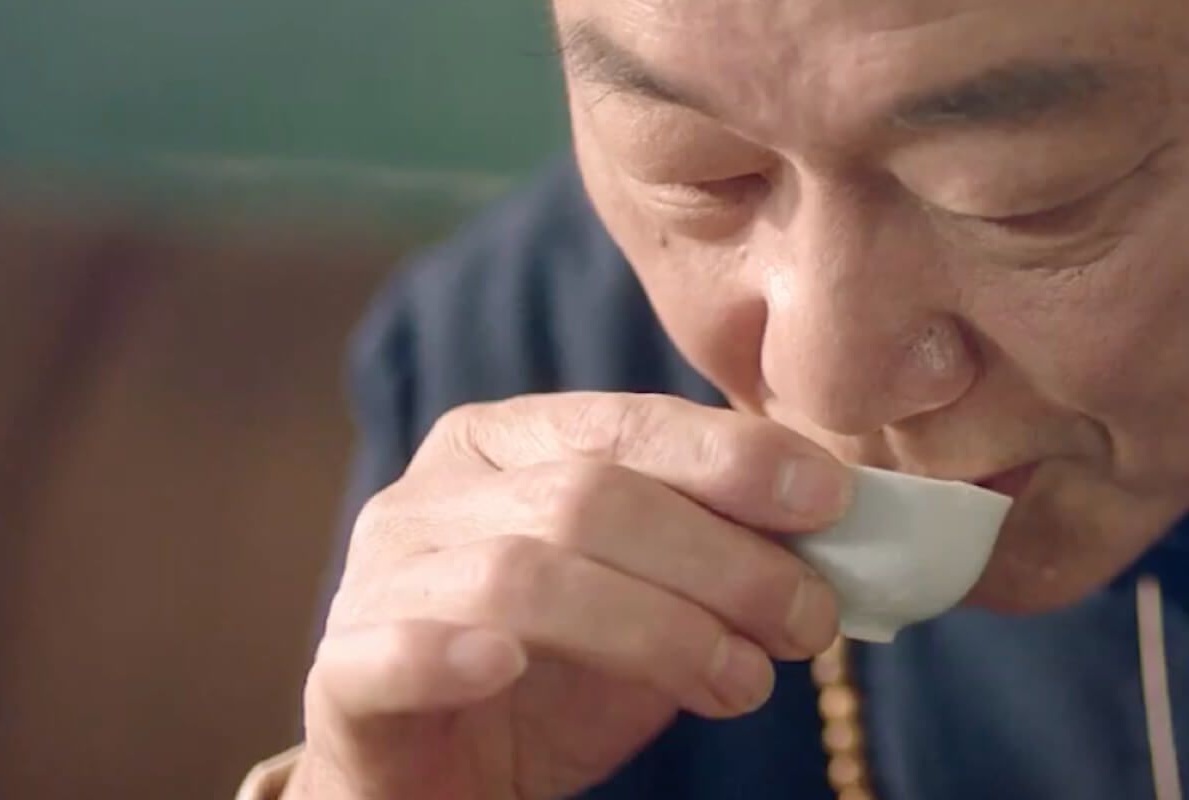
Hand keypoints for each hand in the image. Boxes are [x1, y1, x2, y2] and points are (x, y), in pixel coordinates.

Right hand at [295, 393, 852, 798]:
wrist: (447, 780)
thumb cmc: (562, 675)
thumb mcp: (661, 600)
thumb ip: (725, 548)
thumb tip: (847, 521)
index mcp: (507, 442)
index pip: (626, 424)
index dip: (731, 457)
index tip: (831, 500)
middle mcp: (431, 493)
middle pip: (588, 500)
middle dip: (722, 560)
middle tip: (810, 623)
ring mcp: (377, 581)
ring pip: (521, 577)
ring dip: (656, 629)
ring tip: (744, 683)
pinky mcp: (341, 677)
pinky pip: (389, 652)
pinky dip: (449, 653)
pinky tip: (508, 668)